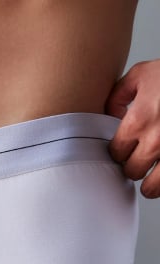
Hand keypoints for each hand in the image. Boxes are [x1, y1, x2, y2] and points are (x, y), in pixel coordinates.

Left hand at [105, 59, 159, 198]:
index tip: (126, 147)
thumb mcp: (144, 73)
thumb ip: (119, 94)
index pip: (116, 152)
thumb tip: (111, 115)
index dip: (120, 150)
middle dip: (135, 165)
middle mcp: (156, 141)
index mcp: (139, 120)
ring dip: (150, 182)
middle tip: (141, 157)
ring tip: (153, 173)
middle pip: (132, 172)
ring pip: (151, 188)